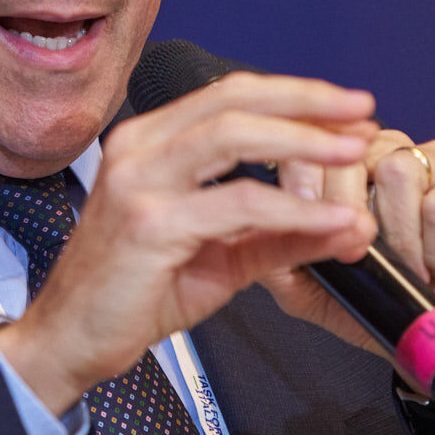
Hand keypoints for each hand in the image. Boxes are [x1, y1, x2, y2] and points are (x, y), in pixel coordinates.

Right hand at [0, 72, 378, 414]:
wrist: (72, 339)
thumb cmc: (135, 293)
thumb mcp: (220, 255)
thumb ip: (278, 234)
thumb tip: (347, 225)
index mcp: (150, 141)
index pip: (230, 96)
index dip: (293, 96)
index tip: (347, 109)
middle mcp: (139, 147)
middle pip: (235, 100)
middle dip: (306, 101)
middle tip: (362, 112)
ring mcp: (140, 181)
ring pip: (234, 135)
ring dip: (303, 141)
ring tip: (353, 151)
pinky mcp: (150, 224)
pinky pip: (236, 203)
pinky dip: (293, 207)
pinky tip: (331, 220)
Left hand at [260, 129, 434, 388]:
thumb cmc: (385, 304)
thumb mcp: (310, 287)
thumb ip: (275, 250)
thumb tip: (250, 219)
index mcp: (348, 166)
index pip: (311, 141)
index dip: (303, 182)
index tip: (304, 219)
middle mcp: (391, 151)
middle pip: (352, 153)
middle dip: (347, 213)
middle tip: (362, 255)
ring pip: (400, 173)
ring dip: (400, 239)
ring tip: (410, 267)